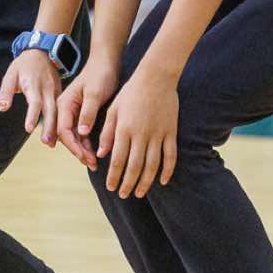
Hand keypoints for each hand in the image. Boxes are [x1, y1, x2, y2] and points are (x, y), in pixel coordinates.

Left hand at [1, 48, 62, 145]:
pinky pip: (62, 109)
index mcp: (34, 84)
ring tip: (53, 143)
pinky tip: (60, 134)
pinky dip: (62, 121)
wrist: (42, 52)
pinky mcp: (60, 93)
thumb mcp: (10, 74)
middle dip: (49, 127)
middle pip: (50, 110)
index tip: (29, 129)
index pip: (34, 102)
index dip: (32, 115)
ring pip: (59, 111)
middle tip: (47, 142)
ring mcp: (56, 91)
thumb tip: (3, 108)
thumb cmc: (24, 65)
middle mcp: (47, 89)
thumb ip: (5, 91)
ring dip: (57, 127)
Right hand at [53, 58, 117, 167]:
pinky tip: (95, 153)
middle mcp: (65, 109)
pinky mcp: (81, 113)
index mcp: (64, 103)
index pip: (63, 129)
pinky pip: (81, 132)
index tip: (85, 157)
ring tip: (94, 163)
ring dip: (82, 150)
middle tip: (91, 164)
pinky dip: (86, 143)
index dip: (73, 146)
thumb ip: (88, 112)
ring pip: (74, 136)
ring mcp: (72, 111)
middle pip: (66, 136)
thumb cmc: (100, 74)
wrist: (106, 62)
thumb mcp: (95, 93)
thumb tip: (82, 132)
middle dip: (78, 151)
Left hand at [99, 69, 177, 198]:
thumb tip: (101, 154)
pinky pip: (170, 155)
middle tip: (124, 195)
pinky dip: (167, 170)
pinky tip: (162, 181)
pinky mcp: (171, 132)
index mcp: (124, 129)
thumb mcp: (113, 109)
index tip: (111, 187)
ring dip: (145, 181)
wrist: (156, 77)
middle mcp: (141, 134)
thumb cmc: (130, 92)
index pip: (118, 159)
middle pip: (134, 166)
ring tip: (139, 193)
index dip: (114, 176)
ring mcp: (158, 134)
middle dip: (128, 183)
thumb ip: (107, 132)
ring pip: (152, 165)